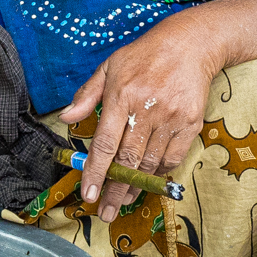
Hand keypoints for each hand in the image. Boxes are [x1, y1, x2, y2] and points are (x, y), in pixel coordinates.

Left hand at [59, 9, 222, 221]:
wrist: (189, 45)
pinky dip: (159, 173)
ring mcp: (170, 119)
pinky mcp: (190, 123)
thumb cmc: (143, 56)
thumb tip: (65, 119)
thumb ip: (86, 95)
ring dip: (136, 187)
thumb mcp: (108, 68)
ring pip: (150, 163)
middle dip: (115, 191)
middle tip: (105, 212)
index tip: (88, 195)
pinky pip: (173, 158)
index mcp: (121, 97)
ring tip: (123, 202)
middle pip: (128, 161)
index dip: (96, 173)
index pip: (105, 144)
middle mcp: (146, 110)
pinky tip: (147, 181)